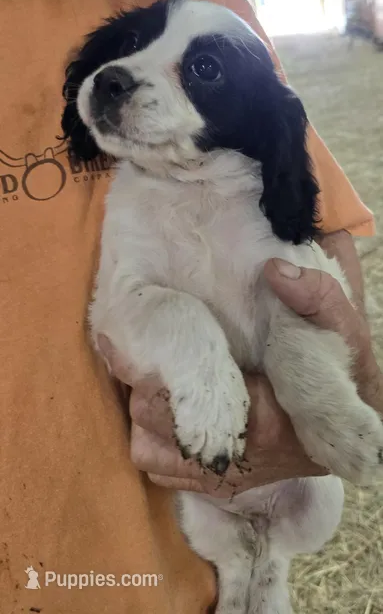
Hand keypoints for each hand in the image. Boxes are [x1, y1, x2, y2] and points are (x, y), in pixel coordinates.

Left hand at [99, 258, 382, 495]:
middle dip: (148, 387)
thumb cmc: (343, 375)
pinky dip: (157, 445)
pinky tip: (171, 415)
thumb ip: (315, 296)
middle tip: (155, 357)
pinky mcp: (221, 484)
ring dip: (147, 420)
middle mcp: (236, 457)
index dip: (162, 373)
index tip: (159, 345)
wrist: (357, 432)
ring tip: (159, 385)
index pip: (182, 405)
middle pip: (152, 425)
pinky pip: (162, 473)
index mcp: (262, 421)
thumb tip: (276, 271)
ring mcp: (224, 475)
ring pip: (149, 453)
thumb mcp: (340, 328)